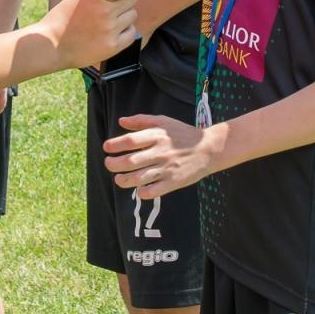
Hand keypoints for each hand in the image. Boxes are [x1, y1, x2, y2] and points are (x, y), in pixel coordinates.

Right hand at [42, 0, 140, 69]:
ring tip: (110, 19)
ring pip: (133, 15)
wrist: (52, 46)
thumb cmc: (62, 18)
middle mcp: (105, 12)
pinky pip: (131, 32)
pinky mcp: (113, 46)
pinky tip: (113, 31)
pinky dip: (125, 31)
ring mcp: (110, 30)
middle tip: (116, 3)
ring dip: (125, 15)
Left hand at [104, 114, 225, 199]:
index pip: (130, 141)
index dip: (115, 145)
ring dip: (124, 180)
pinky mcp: (174, 182)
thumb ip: (141, 120)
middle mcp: (160, 152)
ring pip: (139, 178)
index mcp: (157, 136)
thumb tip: (121, 121)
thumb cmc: (183, 133)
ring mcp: (167, 169)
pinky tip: (138, 190)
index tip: (106, 147)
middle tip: (108, 164)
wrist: (208, 149)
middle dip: (114, 164)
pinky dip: (143, 192)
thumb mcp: (164, 121)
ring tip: (118, 179)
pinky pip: (154, 191)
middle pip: (131, 161)